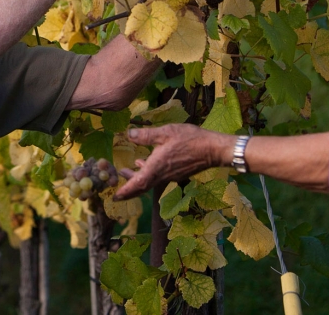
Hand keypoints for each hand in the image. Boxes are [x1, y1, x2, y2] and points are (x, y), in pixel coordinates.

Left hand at [113, 125, 234, 199]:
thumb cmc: (190, 139)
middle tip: (116, 188)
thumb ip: (146, 135)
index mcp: (157, 167)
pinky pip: (158, 176)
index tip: (115, 197)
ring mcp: (171, 175)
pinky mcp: (177, 173)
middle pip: (142, 186)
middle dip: (128, 188)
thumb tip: (128, 134)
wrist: (213, 149)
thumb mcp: (166, 132)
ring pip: (150, 181)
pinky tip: (144, 162)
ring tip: (125, 170)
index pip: (138, 183)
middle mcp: (163, 175)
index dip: (125, 191)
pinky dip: (148, 172)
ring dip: (137, 178)